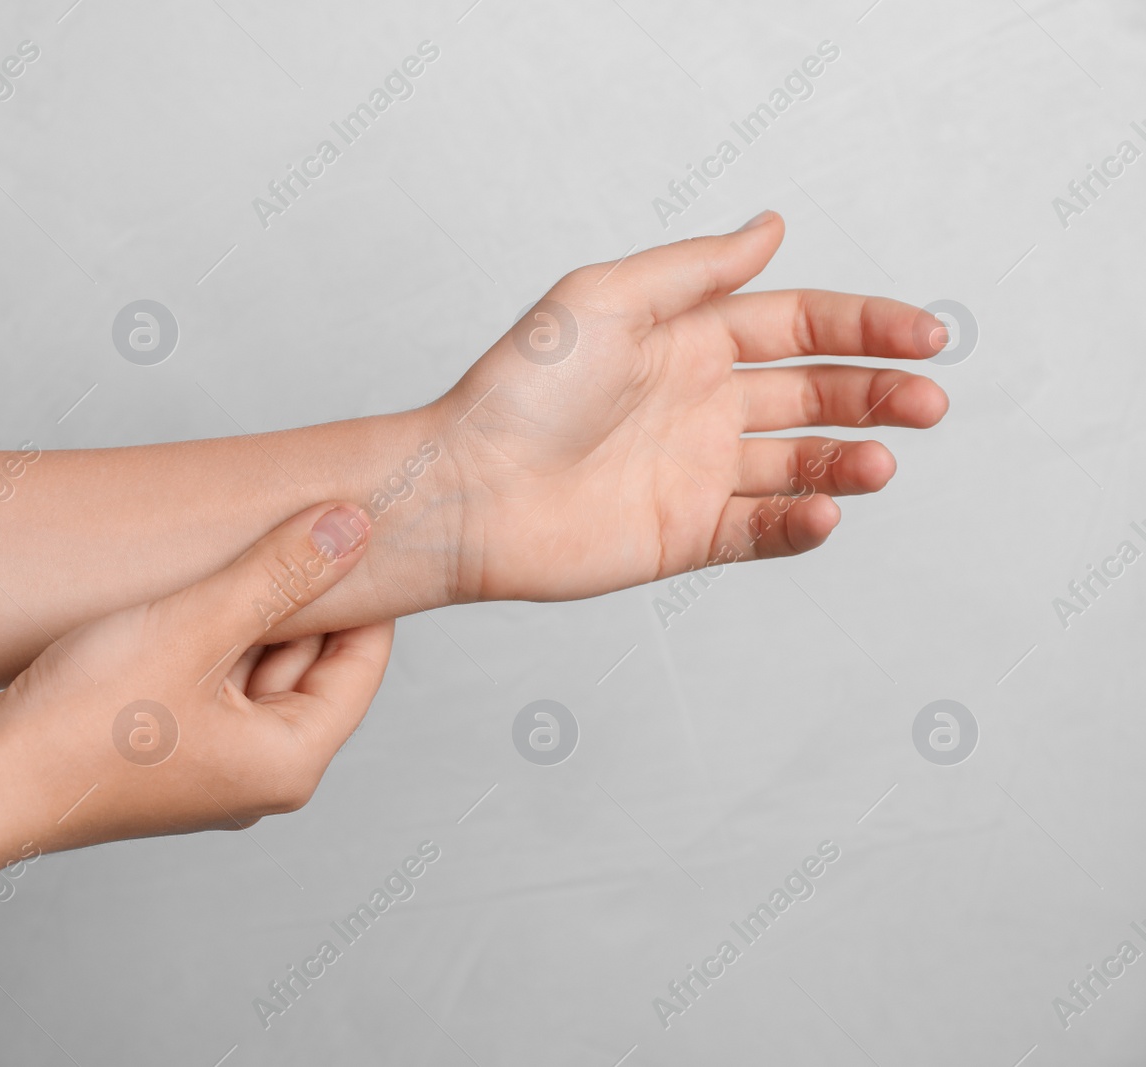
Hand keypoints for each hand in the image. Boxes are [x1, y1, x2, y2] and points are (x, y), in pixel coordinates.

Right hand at [0, 503, 392, 850]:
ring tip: (227, 551)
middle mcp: (258, 772)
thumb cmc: (84, 726)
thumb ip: (280, 574)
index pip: (361, 662)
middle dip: (298, 597)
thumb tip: (352, 527)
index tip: (351, 528)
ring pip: (254, 669)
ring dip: (245, 614)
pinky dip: (205, 639)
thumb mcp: (197, 627)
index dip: (362, 591)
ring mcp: (210, 765)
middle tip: (287, 523)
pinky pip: (207, 681)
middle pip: (309, 664)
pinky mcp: (164, 750)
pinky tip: (182, 593)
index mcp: (290, 761)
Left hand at [435, 211, 950, 602]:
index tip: (926, 334)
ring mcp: (697, 473)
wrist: (467, 489)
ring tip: (879, 463)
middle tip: (928, 402)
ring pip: (802, 465)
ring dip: (850, 462)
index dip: (866, 326)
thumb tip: (771, 226)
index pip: (799, 325)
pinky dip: (801, 525)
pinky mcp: (684, 536)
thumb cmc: (518, 388)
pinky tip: (824, 511)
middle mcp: (701, 404)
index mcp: (688, 340)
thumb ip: (694, 269)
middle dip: (879, 394)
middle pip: (817, 395)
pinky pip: (761, 532)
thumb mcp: (605, 298)